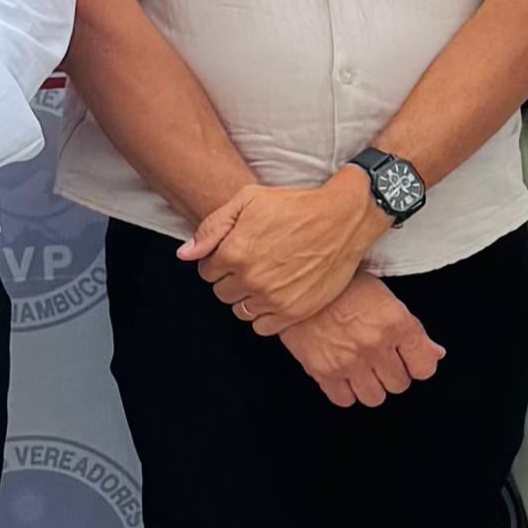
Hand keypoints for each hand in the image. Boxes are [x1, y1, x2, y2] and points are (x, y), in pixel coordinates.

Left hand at [181, 168, 385, 333]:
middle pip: (222, 292)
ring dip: (248, 297)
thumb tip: (185, 254)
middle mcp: (250, 279)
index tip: (238, 251)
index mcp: (234, 252)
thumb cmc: (296, 205)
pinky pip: (262, 327)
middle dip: (232, 279)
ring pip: (240, 310)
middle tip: (254, 263)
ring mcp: (272, 298)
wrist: (343, 218)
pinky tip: (276, 294)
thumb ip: (212, 227)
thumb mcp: (249, 200)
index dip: (220, 260)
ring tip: (266, 278)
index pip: (207, 272)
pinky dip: (264, 314)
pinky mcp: (293, 312)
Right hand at [277, 273, 442, 408]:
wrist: (298, 283)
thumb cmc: (342, 285)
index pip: (425, 367)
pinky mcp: (323, 371)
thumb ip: (412, 328)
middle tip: (381, 359)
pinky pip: (344, 400)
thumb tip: (435, 353)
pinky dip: (346, 391)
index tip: (409, 360)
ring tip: (362, 368)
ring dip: (371, 386)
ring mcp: (349, 361)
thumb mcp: (384, 297)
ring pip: (375, 397)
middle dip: (393, 373)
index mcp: (395, 322)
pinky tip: (343, 374)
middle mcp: (375, 344)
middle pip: (400, 384)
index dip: (418, 365)